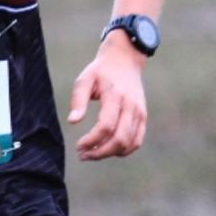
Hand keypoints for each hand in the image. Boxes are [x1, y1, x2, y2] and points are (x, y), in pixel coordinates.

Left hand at [67, 39, 147, 159]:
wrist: (125, 60)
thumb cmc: (100, 71)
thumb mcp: (84, 79)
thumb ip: (78, 100)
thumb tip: (72, 121)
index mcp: (115, 96)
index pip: (106, 126)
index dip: (92, 140)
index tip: (78, 145)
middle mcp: (131, 106)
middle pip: (119, 139)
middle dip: (100, 152)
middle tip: (83, 155)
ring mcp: (139, 112)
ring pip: (129, 143)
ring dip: (110, 154)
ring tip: (93, 153)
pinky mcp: (143, 116)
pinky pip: (137, 141)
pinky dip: (123, 150)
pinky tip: (108, 150)